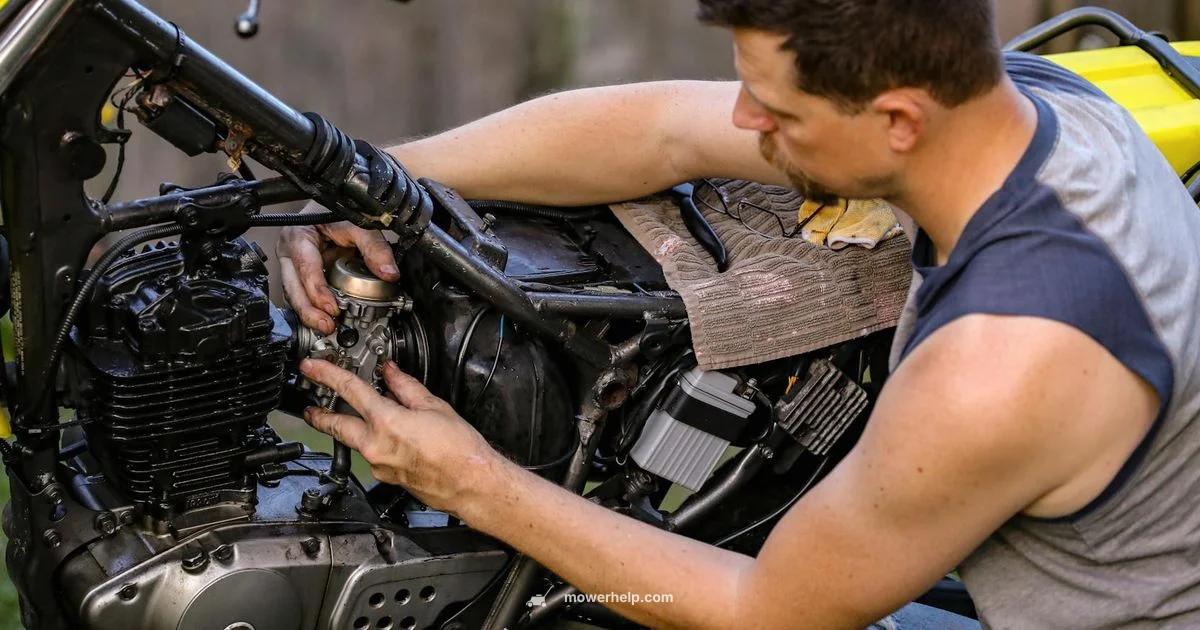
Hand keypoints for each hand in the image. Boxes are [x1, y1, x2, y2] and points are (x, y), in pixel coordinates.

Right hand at [277, 203, 399, 334]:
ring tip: (328, 327)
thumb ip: (374, 247)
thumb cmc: (336, 210)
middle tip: (328, 326)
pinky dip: (313, 308)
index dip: (317, 291)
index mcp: (297, 237)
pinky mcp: (301, 276)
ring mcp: (293, 266)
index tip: (332, 308)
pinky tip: (326, 319)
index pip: (305, 268)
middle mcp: (290, 253)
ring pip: (295, 295)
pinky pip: (303, 295)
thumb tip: (389, 273)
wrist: (329, 206)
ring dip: (310, 313)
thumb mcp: (358, 224)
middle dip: (309, 311)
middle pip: (293, 289)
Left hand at [298, 358, 503, 512]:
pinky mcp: (387, 478)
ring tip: (345, 418)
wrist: (471, 484)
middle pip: (336, 426)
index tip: (312, 368)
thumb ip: (406, 387)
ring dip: (347, 428)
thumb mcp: (435, 407)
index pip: (348, 390)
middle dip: (320, 414)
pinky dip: (372, 442)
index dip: (327, 375)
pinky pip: (372, 455)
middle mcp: (375, 446)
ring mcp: (379, 466)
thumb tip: (391, 373)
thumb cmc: (460, 450)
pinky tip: (384, 436)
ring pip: (353, 442)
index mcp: (386, 422)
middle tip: (310, 407)